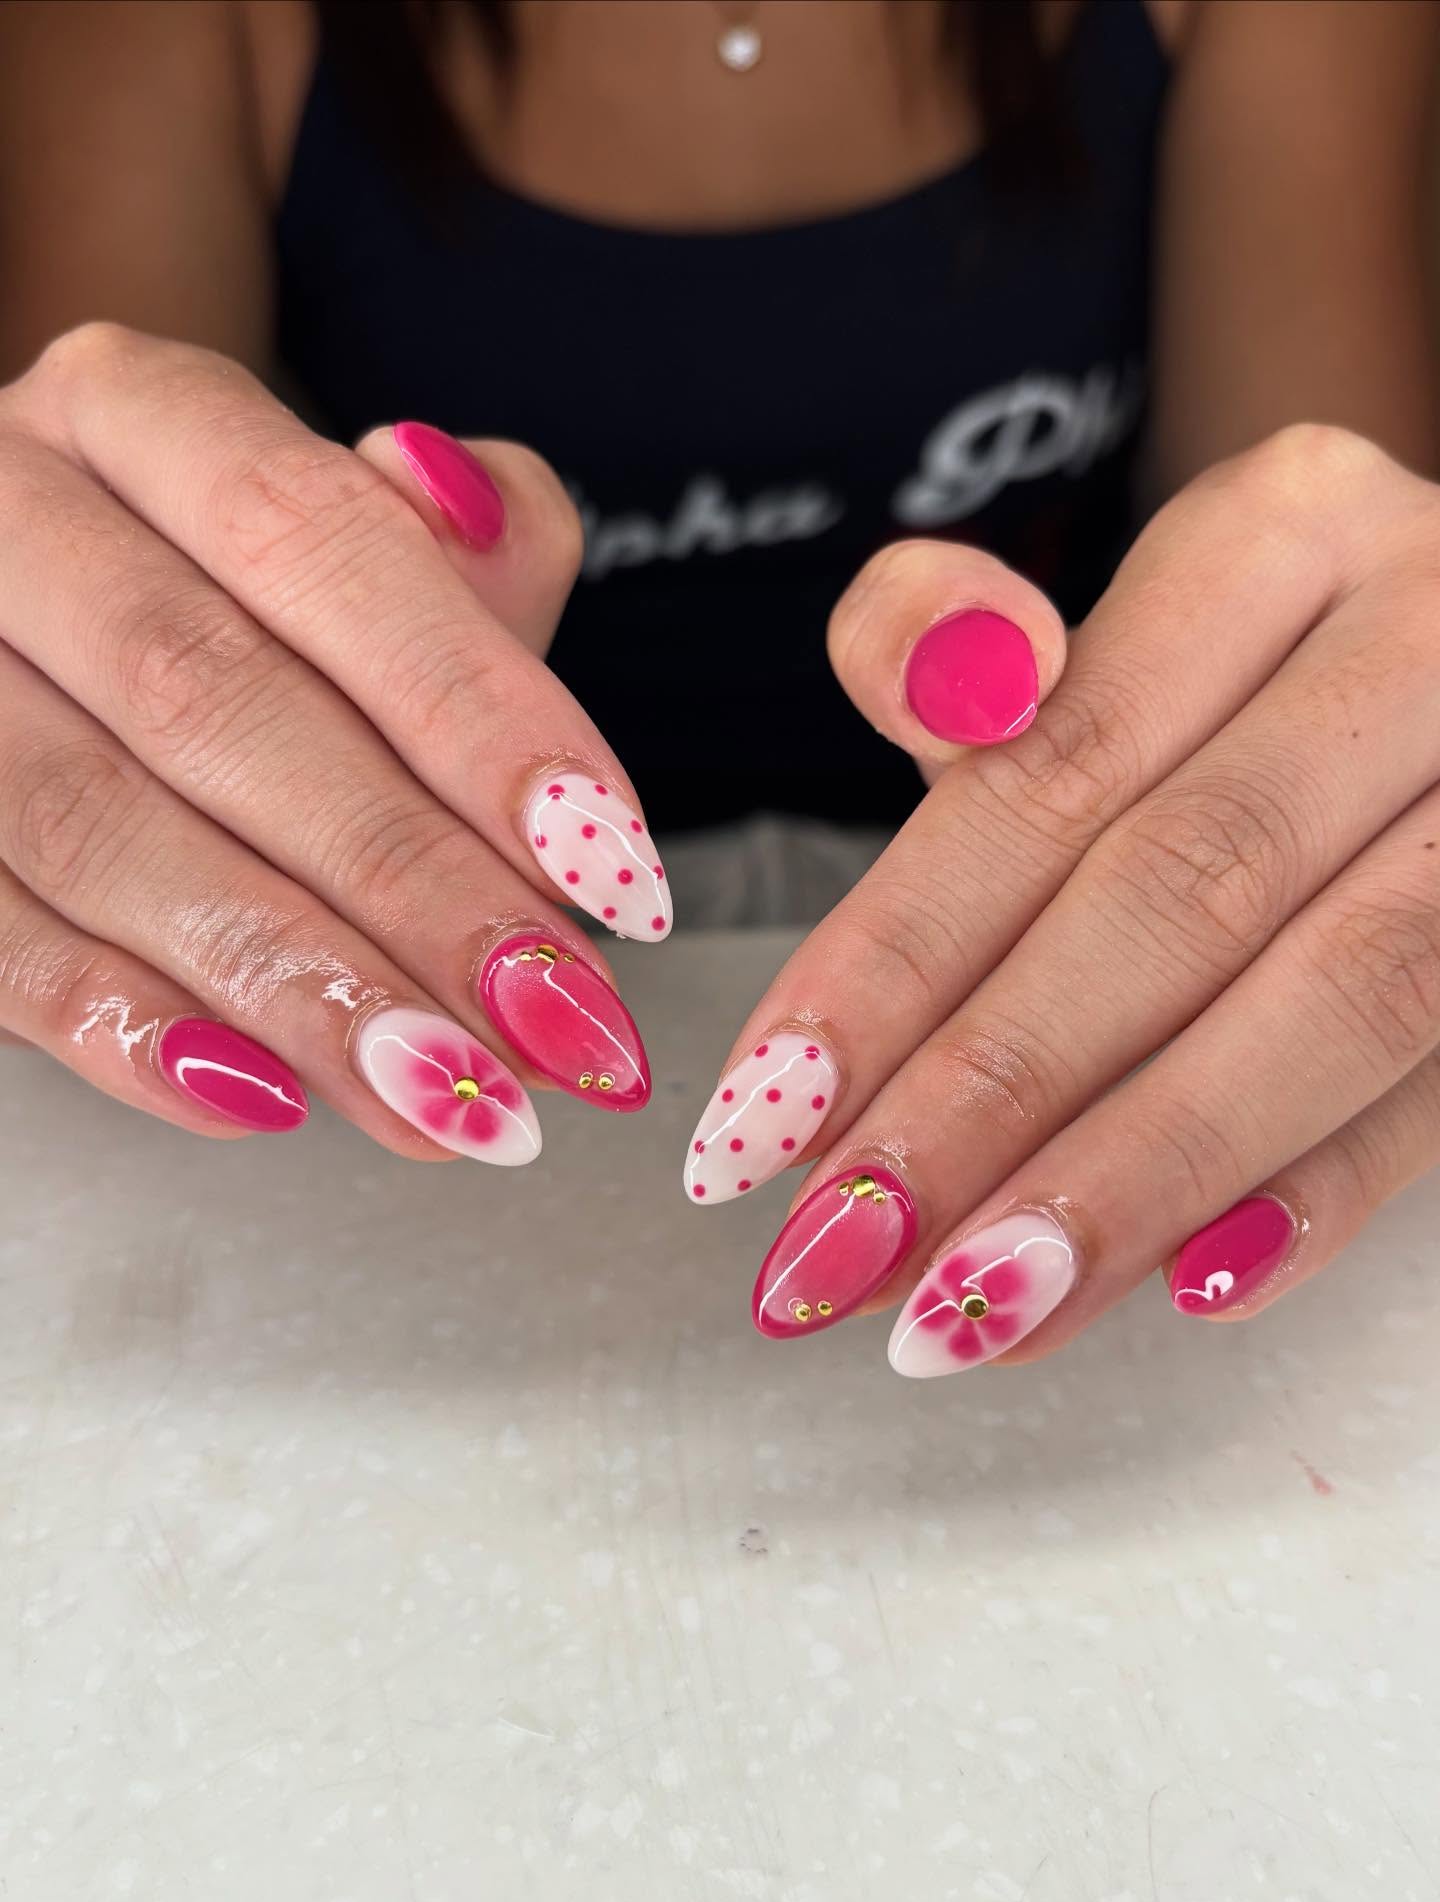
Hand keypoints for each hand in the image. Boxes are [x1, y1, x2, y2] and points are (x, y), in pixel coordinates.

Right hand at [0, 325, 669, 1158]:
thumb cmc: (231, 609)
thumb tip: (489, 510)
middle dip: (406, 879)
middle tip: (549, 1019)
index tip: (606, 863)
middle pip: (211, 694)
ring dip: (288, 980)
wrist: (27, 642)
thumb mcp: (353, 557)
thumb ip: (455, 549)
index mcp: (135, 414)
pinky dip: (122, 1028)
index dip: (472, 707)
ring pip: (95, 826)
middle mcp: (5, 511)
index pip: (316, 537)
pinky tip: (259, 1098)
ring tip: (440, 1092)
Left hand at [688, 426, 1439, 1368]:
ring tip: (975, 1307)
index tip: (763, 1116)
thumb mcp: (1096, 636)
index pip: (1047, 774)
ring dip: (1140, 1171)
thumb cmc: (1241, 686)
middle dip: (994, 1093)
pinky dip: (1324, 1186)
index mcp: (1278, 536)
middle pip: (1182, 888)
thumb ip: (942, 645)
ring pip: (1341, 991)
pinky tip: (1193, 1285)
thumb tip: (947, 685)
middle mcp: (1427, 632)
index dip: (891, 961)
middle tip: (845, 1246)